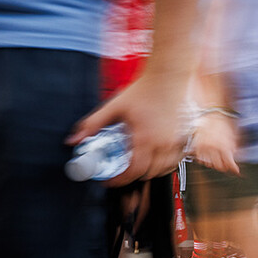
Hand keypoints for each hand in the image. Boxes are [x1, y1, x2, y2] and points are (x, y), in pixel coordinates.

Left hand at [67, 71, 188, 186]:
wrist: (168, 76)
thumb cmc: (145, 90)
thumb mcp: (114, 106)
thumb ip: (93, 124)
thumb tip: (74, 140)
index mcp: (146, 138)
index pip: (134, 171)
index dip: (120, 180)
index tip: (110, 180)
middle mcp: (164, 143)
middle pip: (149, 173)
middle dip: (133, 176)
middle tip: (121, 171)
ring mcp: (176, 141)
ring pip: (165, 169)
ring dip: (151, 172)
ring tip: (138, 166)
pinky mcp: (183, 136)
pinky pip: (176, 160)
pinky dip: (166, 164)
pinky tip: (156, 159)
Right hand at [190, 112, 239, 174]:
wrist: (213, 114)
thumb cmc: (224, 124)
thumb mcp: (234, 137)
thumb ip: (234, 149)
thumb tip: (236, 158)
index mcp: (225, 147)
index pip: (229, 164)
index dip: (233, 168)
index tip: (235, 170)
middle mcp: (214, 149)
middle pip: (219, 167)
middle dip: (224, 166)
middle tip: (226, 163)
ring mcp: (204, 148)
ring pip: (209, 164)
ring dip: (214, 163)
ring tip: (217, 157)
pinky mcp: (197, 146)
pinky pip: (200, 159)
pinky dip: (204, 159)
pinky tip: (208, 155)